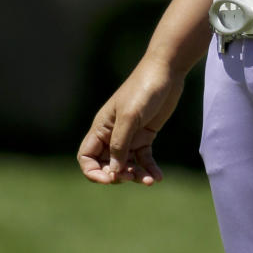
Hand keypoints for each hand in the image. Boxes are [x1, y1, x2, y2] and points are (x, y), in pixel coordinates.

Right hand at [76, 56, 184, 185]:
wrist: (166, 73)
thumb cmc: (143, 90)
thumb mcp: (129, 117)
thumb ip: (120, 144)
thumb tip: (114, 171)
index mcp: (101, 128)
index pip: (86, 157)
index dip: (93, 172)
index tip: (110, 178)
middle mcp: (112, 134)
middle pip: (107, 164)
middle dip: (118, 175)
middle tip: (133, 176)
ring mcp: (129, 136)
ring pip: (127, 164)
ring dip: (136, 175)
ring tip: (150, 180)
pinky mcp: (145, 136)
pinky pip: (143, 159)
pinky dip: (149, 169)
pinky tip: (158, 177)